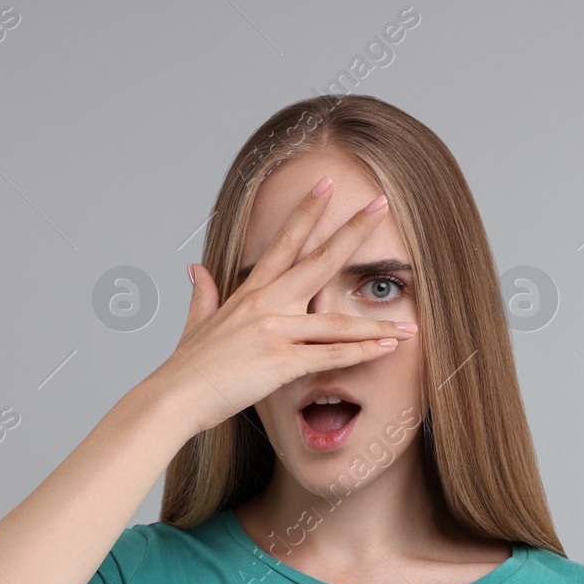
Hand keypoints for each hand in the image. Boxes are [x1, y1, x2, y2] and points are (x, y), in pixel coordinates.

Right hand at [149, 181, 415, 436]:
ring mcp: (275, 331)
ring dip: (377, 322)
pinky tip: (388, 346)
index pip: (283, 242)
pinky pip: (330, 356)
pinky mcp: (280, 363)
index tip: (325, 186)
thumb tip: (195, 268)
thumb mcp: (196, 323)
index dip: (306, 212)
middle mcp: (266, 304)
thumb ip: (203, 293)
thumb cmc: (186, 367)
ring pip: (336, 321)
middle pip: (318, 261)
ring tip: (410, 320)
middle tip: (381, 205)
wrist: (172, 397)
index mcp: (249, 293)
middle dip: (352, 232)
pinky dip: (362, 352)